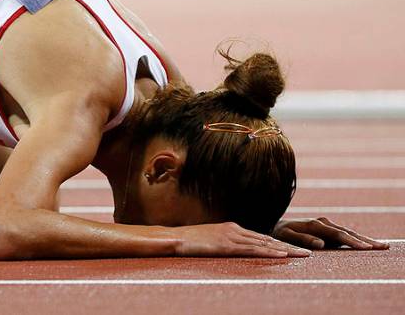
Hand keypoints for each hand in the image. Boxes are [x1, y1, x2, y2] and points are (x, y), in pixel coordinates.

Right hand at [173, 222, 310, 257]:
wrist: (173, 238)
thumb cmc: (188, 241)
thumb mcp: (209, 240)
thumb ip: (222, 243)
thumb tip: (229, 249)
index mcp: (231, 228)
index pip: (261, 236)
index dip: (279, 242)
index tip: (295, 247)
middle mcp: (235, 230)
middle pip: (268, 238)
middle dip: (291, 245)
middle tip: (310, 251)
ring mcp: (231, 236)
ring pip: (265, 243)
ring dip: (287, 249)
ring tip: (304, 255)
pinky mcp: (227, 245)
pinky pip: (252, 249)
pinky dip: (269, 251)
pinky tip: (282, 255)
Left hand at [272, 217, 389, 250]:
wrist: (274, 225)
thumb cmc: (278, 233)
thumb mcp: (286, 237)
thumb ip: (302, 239)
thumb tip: (321, 244)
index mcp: (315, 225)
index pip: (338, 235)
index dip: (353, 242)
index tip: (366, 248)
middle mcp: (323, 223)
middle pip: (348, 232)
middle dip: (366, 240)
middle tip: (383, 246)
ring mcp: (326, 225)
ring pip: (349, 233)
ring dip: (365, 239)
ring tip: (382, 245)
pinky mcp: (327, 229)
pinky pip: (344, 234)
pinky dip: (357, 239)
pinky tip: (368, 244)